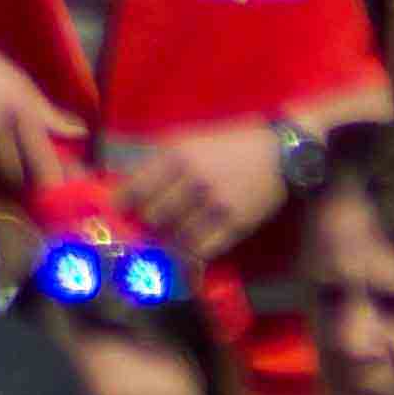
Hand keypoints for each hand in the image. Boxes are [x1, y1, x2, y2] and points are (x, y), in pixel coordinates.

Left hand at [116, 121, 288, 263]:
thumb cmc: (228, 144)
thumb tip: (126, 185)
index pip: (135, 188)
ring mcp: (214, 203)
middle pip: (152, 215)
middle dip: (146, 224)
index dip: (121, 205)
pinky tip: (187, 252)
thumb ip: (159, 161)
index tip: (115, 213)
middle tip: (145, 228)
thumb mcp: (188, 140)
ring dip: (168, 241)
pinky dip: (191, 254)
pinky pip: (202, 249)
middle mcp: (191, 178)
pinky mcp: (235, 224)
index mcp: (175, 154)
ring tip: (165, 241)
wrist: (277, 152)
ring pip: (176, 236)